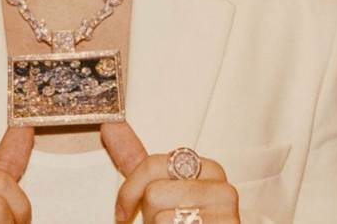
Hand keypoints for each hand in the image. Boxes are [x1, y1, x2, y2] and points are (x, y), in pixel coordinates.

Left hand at [102, 122, 239, 223]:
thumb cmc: (182, 222)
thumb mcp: (159, 189)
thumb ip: (137, 160)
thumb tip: (110, 123)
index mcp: (208, 169)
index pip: (152, 164)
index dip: (129, 191)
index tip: (122, 211)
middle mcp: (222, 186)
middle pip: (153, 192)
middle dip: (148, 214)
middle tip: (161, 222)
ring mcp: (226, 211)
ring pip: (160, 216)